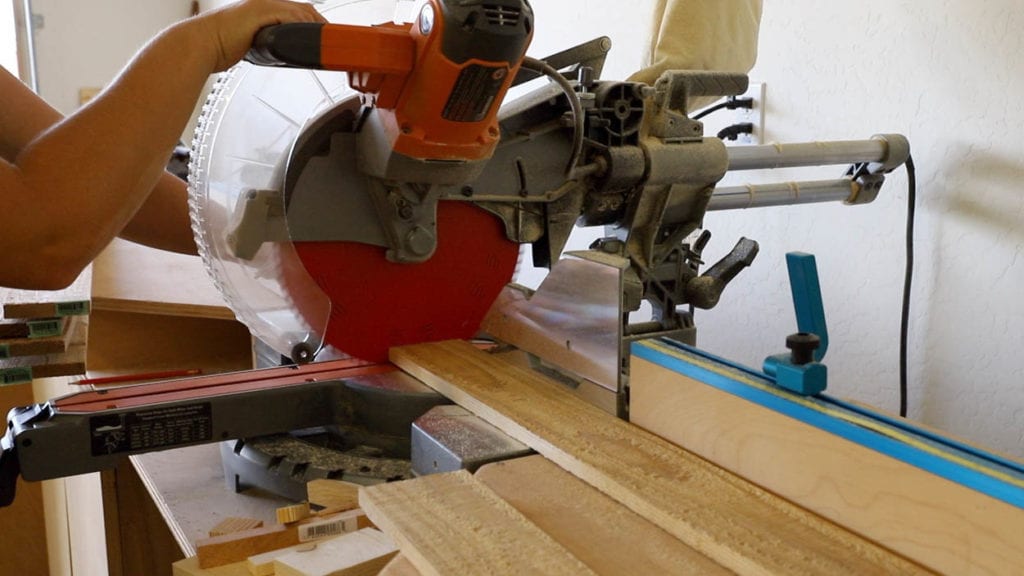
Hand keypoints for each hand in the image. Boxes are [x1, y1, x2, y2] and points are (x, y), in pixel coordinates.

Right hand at [193, 0, 325, 71]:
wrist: (201, 44)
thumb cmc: (218, 46)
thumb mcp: (251, 44)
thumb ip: (267, 45)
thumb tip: (281, 55)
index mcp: (262, 7)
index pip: (297, 10)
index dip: (314, 22)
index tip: (324, 37)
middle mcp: (265, 2)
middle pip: (305, 8)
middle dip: (321, 23)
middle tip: (334, 42)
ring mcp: (264, 5)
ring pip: (302, 12)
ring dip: (318, 27)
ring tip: (330, 43)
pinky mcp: (262, 12)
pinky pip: (292, 17)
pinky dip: (306, 27)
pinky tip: (314, 38)